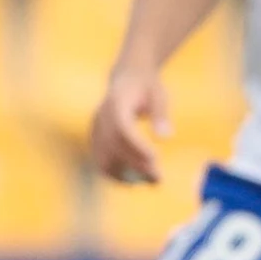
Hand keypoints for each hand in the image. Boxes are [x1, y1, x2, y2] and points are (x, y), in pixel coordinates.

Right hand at [87, 69, 169, 184]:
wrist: (127, 78)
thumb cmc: (147, 87)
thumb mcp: (159, 95)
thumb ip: (160, 114)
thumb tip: (165, 137)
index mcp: (116, 102)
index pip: (122, 128)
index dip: (136, 146)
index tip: (156, 159)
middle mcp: (101, 117)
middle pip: (114, 147)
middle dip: (135, 165)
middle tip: (159, 179)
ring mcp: (95, 129)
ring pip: (104, 159)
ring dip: (125, 175)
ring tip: (150, 182)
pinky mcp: (95, 140)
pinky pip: (101, 162)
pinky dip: (116, 175)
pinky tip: (136, 181)